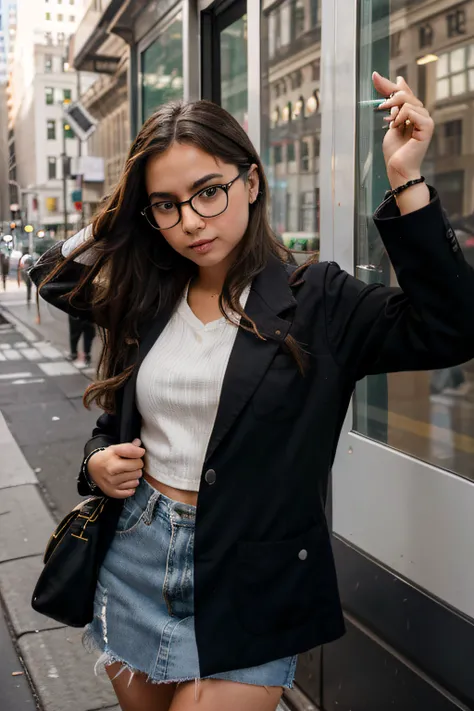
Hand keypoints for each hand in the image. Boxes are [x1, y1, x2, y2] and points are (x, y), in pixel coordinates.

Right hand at [87, 438, 144, 498]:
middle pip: (138, 472)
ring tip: (126, 472)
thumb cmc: (106, 457)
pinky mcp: (113, 493)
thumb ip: (129, 447)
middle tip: (129, 464)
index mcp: (113, 464)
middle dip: (136, 467)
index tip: (135, 455)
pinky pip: (131, 492)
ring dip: (133, 477)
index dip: (138, 457)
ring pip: (136, 482)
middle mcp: (112, 476)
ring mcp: (112, 486)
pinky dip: (130, 487)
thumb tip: (140, 447)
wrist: (92, 468)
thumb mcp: (115, 449)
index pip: (138, 462)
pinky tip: (125, 481)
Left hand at [373, 72, 434, 188]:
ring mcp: (425, 119)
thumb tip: (397, 82)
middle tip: (382, 107)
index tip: (375, 77)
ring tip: (391, 124)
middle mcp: (421, 113)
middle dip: (390, 96)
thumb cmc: (395, 151)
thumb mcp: (390, 123)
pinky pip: (411, 111)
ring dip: (394, 111)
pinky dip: (400, 117)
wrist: (398, 168)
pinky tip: (396, 126)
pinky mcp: (427, 126)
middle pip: (405, 93)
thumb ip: (393, 105)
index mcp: (413, 113)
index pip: (404, 92)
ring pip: (407, 101)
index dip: (390, 84)